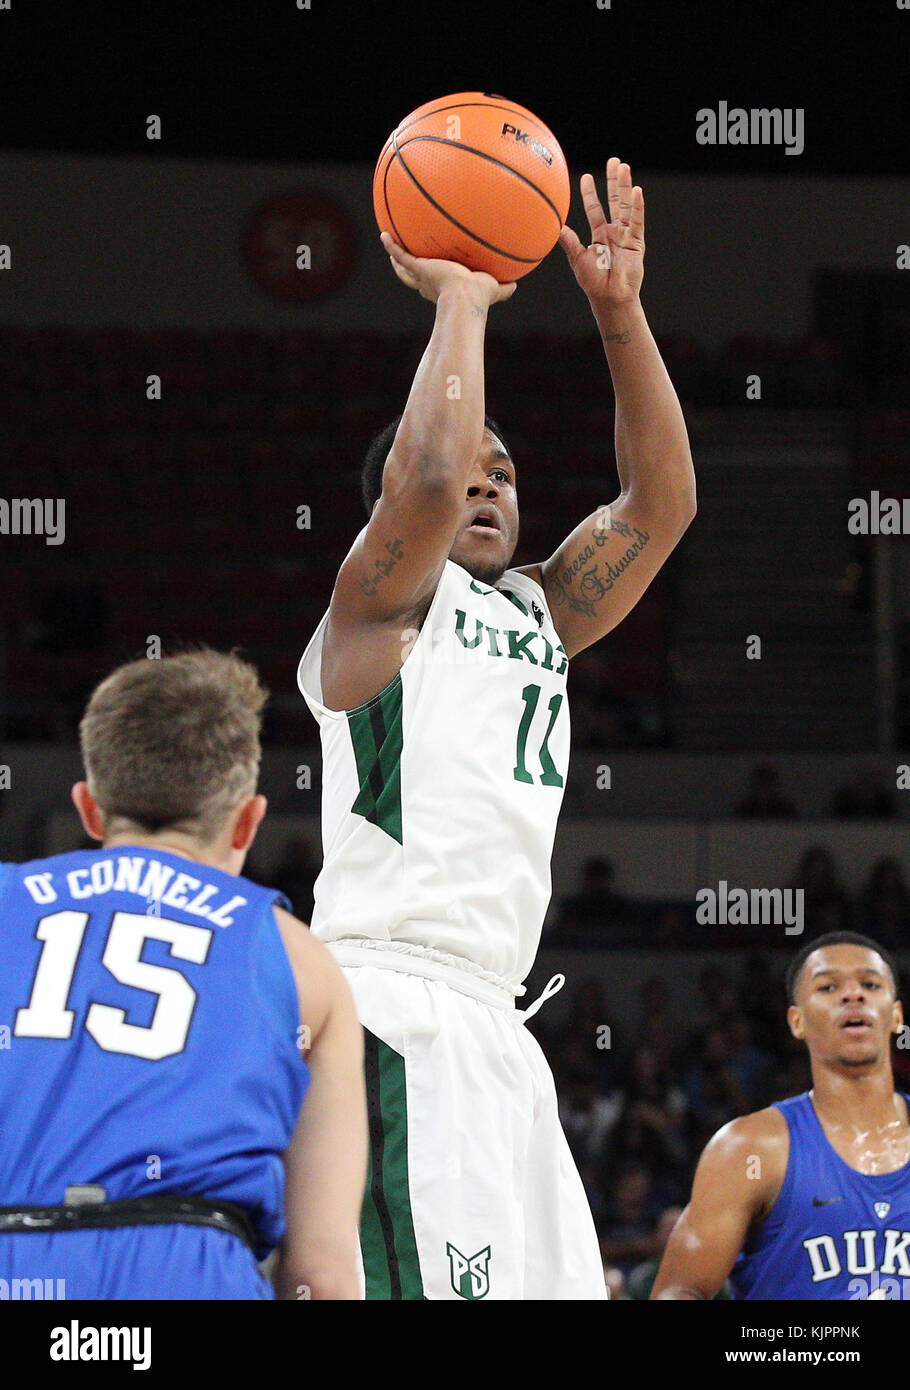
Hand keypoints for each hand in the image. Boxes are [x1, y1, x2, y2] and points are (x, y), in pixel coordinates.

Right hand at [380, 232, 516, 306]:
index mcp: (445, 289)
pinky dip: (391, 246)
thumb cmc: (479, 297)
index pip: (434, 287)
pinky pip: (401, 255)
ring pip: (403, 268)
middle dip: (409, 271)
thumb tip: (517, 286)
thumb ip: (504, 289)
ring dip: (396, 258)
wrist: (466, 296)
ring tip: (390, 244)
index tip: (430, 276)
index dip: (430, 283)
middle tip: (404, 261)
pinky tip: (384, 235)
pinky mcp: (419, 268)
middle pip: (414, 279)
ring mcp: (423, 276)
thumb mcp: (494, 289)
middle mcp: (431, 284)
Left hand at [558, 157, 644, 307]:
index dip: (590, 193)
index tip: (585, 177)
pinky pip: (637, 221)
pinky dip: (638, 206)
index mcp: (600, 235)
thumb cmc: (593, 283)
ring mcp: (627, 235)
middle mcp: (615, 232)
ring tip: (624, 167)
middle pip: (615, 200)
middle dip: (614, 181)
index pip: (595, 209)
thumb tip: (556, 227)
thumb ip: (569, 242)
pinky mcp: (636, 242)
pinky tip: (637, 190)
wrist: (609, 298)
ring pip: (627, 206)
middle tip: (614, 161)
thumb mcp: (578, 259)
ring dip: (625, 186)